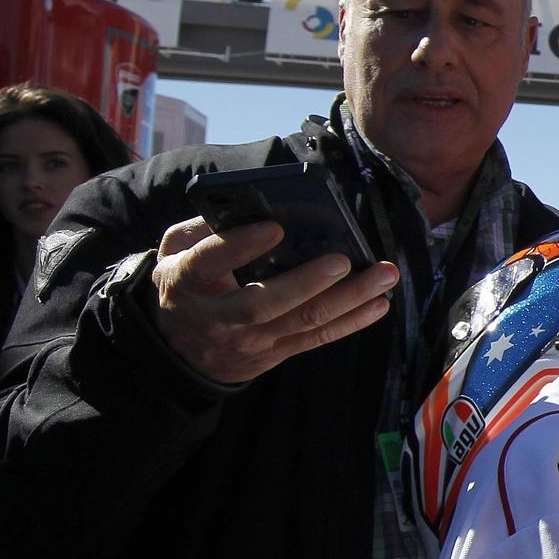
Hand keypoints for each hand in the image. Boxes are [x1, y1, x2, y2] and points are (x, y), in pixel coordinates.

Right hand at [150, 217, 399, 385]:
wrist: (176, 351)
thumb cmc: (186, 284)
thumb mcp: (174, 252)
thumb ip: (202, 229)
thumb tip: (249, 206)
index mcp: (188, 281)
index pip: (211, 262)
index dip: (240, 246)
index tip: (274, 228)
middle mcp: (219, 316)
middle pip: (264, 303)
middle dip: (308, 282)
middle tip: (343, 260)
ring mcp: (249, 340)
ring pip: (301, 322)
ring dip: (348, 299)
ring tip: (383, 275)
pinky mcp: (274, 353)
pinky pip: (316, 339)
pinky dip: (351, 322)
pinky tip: (379, 304)